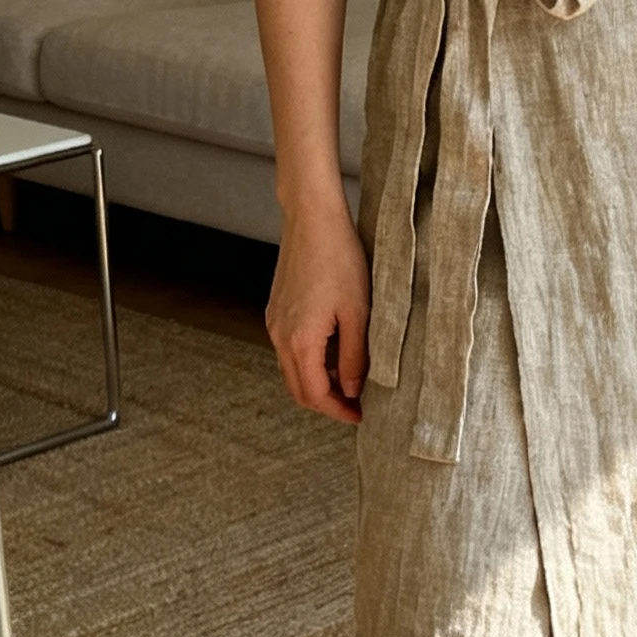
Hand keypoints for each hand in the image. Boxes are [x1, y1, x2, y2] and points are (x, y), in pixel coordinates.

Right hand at [265, 197, 368, 426]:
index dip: (339, 411)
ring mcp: (274, 323)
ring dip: (319, 382)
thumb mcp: (359, 313)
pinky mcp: (276, 311)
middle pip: (298, 390)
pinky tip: (335, 352)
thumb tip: (352, 390)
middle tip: (357, 406)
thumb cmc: (339, 259)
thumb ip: (355, 357)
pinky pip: (290, 350)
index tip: (362, 416)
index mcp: (299, 340)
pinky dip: (310, 362)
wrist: (312, 220)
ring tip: (351, 379)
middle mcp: (279, 336)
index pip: (315, 395)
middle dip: (327, 403)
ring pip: (293, 371)